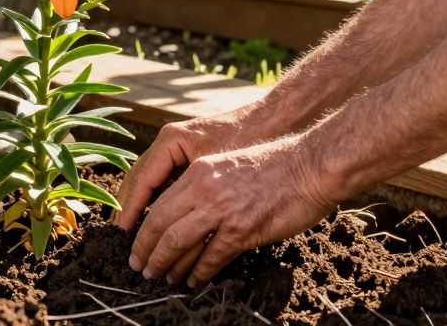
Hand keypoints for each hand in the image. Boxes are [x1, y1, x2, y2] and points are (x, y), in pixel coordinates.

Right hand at [113, 110, 255, 230]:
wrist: (269, 122)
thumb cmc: (247, 144)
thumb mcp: (218, 172)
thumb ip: (193, 195)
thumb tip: (171, 229)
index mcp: (171, 141)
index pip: (142, 179)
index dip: (130, 208)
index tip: (121, 232)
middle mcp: (167, 142)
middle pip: (136, 178)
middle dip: (126, 208)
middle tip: (118, 237)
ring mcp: (173, 147)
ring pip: (144, 179)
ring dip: (135, 205)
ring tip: (127, 232)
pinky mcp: (183, 154)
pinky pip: (159, 179)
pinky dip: (151, 199)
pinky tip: (150, 219)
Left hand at [126, 135, 337, 286]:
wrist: (310, 166)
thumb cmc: (274, 166)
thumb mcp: (227, 165)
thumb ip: (204, 185)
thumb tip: (184, 212)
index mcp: (198, 172)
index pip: (158, 204)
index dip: (142, 229)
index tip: (136, 244)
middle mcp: (204, 189)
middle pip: (160, 225)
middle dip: (146, 251)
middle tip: (139, 267)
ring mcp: (222, 210)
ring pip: (178, 243)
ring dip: (167, 265)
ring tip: (160, 277)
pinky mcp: (243, 230)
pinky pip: (211, 257)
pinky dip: (199, 273)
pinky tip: (193, 281)